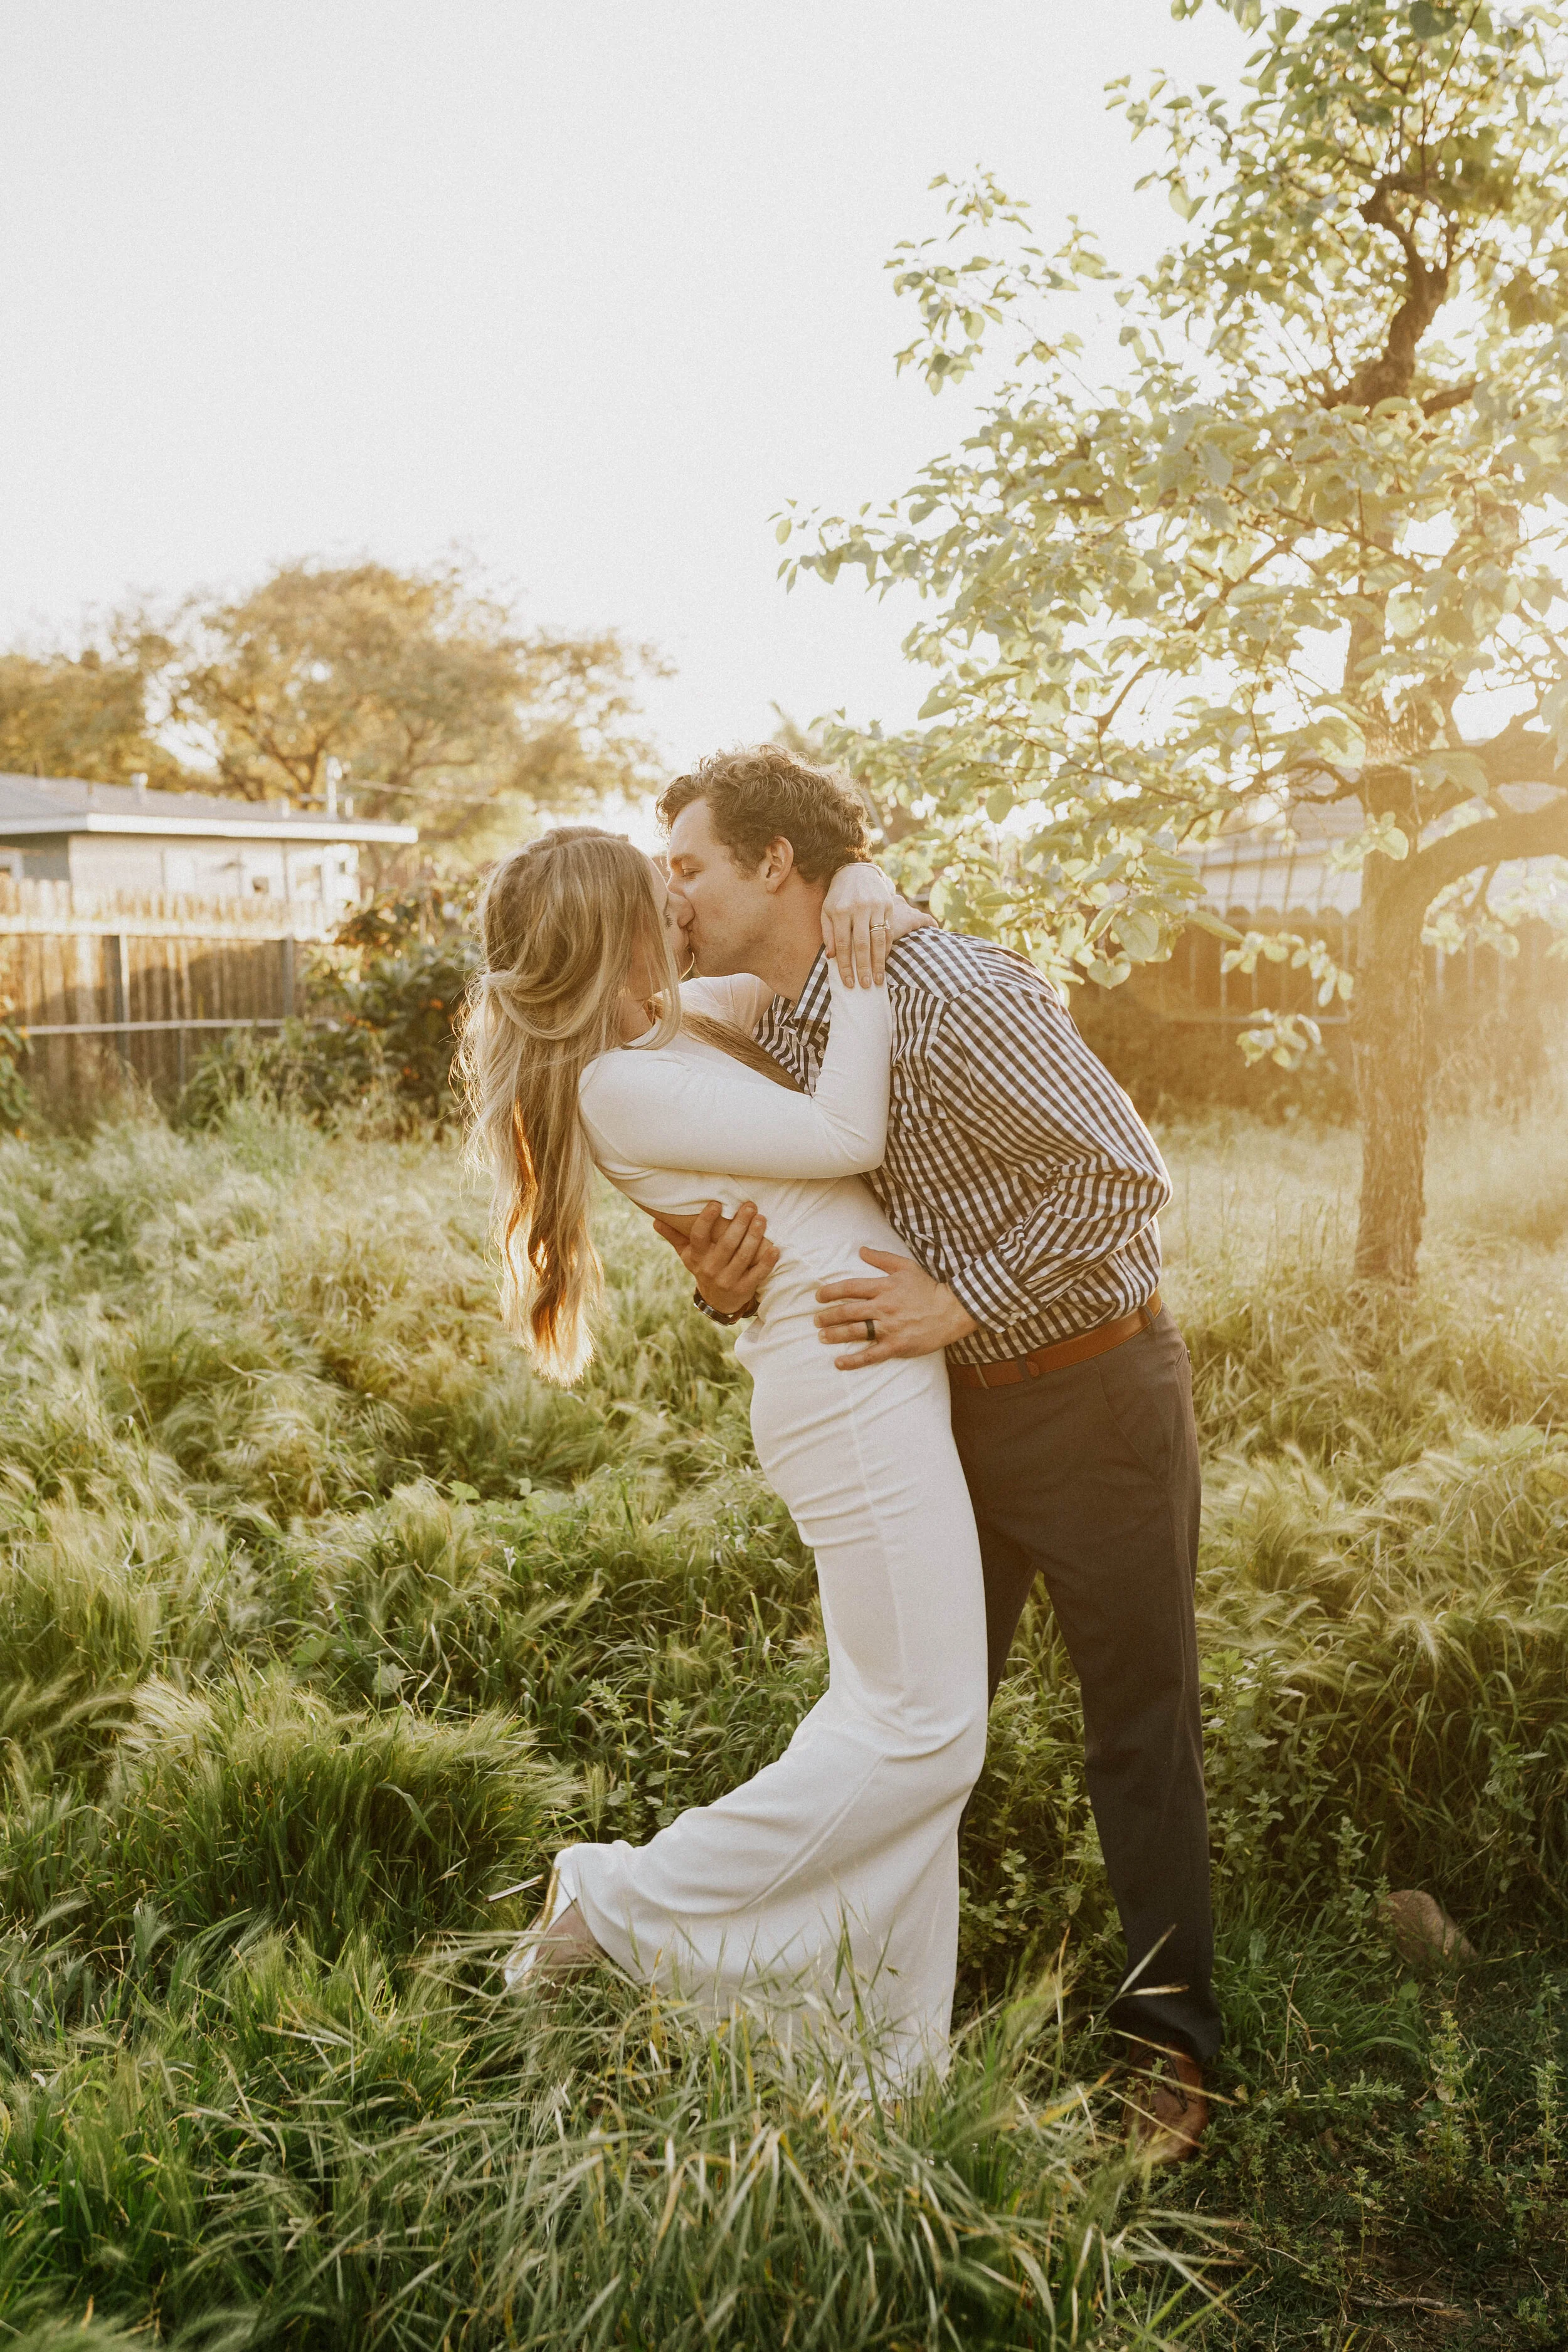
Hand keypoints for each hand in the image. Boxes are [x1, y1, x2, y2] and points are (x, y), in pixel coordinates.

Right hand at [652, 1199, 779, 1315]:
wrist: (717, 1301)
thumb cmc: (704, 1268)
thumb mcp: (688, 1255)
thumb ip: (675, 1236)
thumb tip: (655, 1219)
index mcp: (697, 1257)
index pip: (699, 1237)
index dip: (706, 1220)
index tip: (716, 1203)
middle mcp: (711, 1269)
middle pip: (726, 1244)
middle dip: (739, 1223)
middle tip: (750, 1206)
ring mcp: (728, 1281)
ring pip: (743, 1256)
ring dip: (754, 1237)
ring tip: (762, 1219)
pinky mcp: (744, 1290)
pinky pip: (757, 1274)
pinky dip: (766, 1261)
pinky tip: (774, 1248)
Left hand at [814, 1248, 978, 1367]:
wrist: (951, 1310)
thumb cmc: (928, 1288)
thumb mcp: (906, 1266)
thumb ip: (882, 1258)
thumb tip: (861, 1250)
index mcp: (884, 1287)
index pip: (850, 1288)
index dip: (830, 1292)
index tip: (818, 1297)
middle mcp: (883, 1307)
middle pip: (847, 1311)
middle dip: (828, 1316)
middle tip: (816, 1320)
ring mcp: (889, 1328)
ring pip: (854, 1332)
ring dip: (834, 1335)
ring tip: (822, 1336)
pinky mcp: (896, 1345)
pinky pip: (871, 1355)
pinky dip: (853, 1360)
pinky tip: (839, 1362)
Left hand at [820, 864, 935, 987]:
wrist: (857, 871)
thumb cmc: (838, 896)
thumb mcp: (827, 911)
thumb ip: (828, 933)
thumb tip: (832, 957)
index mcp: (840, 911)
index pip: (843, 944)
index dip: (845, 966)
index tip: (848, 982)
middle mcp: (858, 909)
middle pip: (862, 944)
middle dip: (863, 968)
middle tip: (865, 986)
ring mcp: (875, 906)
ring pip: (878, 939)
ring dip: (878, 962)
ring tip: (877, 980)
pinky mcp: (887, 905)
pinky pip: (888, 931)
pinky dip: (886, 948)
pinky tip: (884, 962)